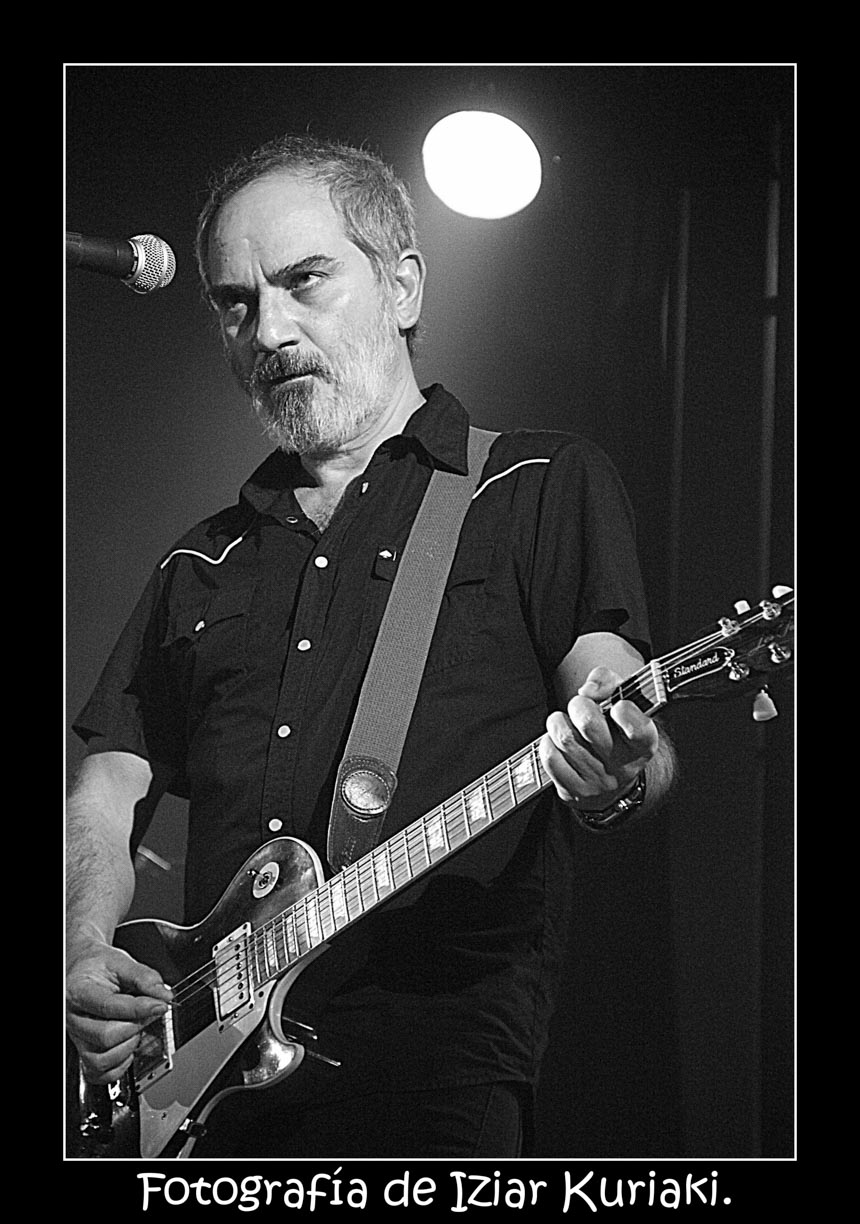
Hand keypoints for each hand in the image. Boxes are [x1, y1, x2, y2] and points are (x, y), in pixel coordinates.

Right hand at [66, 937, 172, 1082]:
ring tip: (136, 1028)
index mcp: (79, 991)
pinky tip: (128, 1048)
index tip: (160, 1005)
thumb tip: (164, 995)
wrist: (83, 970)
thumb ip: (144, 976)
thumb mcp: (120, 961)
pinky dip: (118, 1067)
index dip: (139, 1008)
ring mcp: (77, 1038)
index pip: (109, 1007)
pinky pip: (97, 1073)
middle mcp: (74, 1018)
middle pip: (105, 1036)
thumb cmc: (98, 966)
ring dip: (128, 1047)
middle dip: (136, 1026)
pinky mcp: (83, 1051)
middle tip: (149, 1013)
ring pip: (101, 1059)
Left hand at [540, 666, 658, 810]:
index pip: (638, 728)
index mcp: (643, 744)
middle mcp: (623, 766)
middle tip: (579, 705)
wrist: (610, 783)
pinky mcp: (575, 791)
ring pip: (565, 738)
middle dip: (578, 705)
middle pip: (589, 724)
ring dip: (558, 722)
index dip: (624, 712)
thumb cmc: (614, 732)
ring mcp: (598, 781)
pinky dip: (547, 742)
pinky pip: (550, 757)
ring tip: (564, 721)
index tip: (617, 706)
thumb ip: (608, 682)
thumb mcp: (622, 703)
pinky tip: (557, 742)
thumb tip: (588, 690)